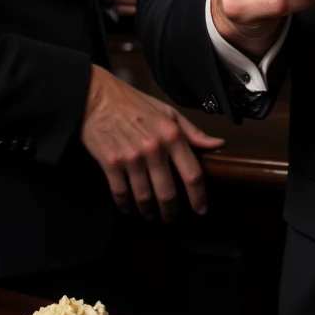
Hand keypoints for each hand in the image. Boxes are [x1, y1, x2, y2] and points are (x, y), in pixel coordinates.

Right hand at [80, 65, 224, 220]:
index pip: (192, 174)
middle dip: (171, 212)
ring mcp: (131, 157)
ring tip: (151, 215)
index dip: (199, 197)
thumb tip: (218, 144)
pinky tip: (129, 208)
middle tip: (171, 218)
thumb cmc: (133, 103)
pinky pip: (121, 193)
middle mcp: (154, 148)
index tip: (201, 209)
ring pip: (145, 197)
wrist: (97, 96)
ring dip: (148, 211)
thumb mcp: (168, 112)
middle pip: (169, 193)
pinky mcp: (111, 163)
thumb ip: (193, 132)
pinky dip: (125, 205)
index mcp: (172, 135)